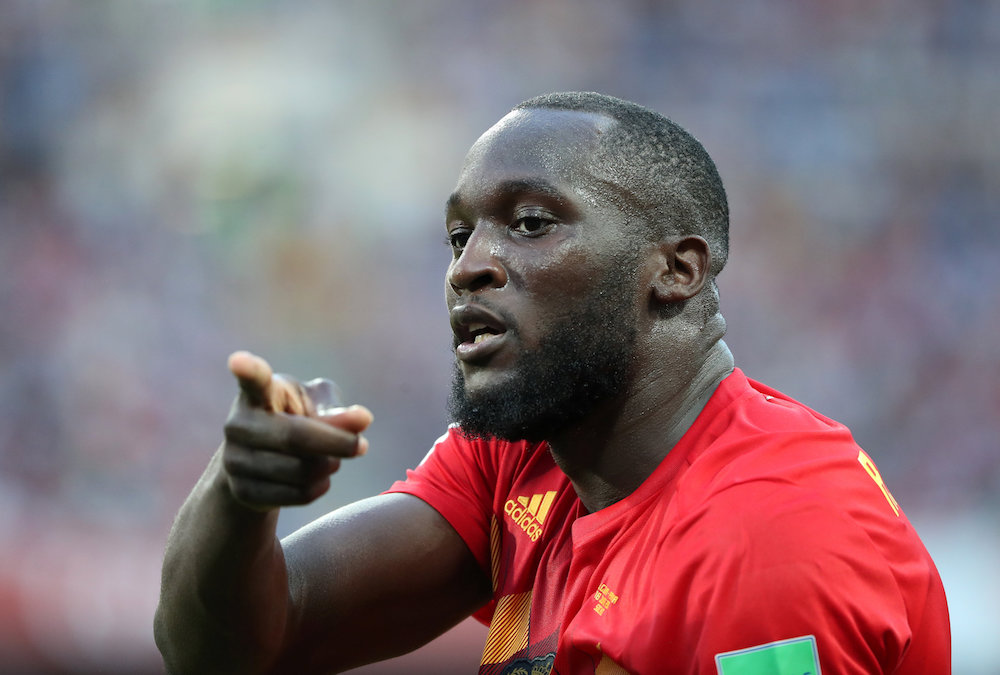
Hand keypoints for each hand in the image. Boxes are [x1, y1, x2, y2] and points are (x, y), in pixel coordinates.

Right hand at [221, 351, 372, 510]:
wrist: (256, 463)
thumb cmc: (292, 422)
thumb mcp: (313, 408)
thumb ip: (336, 413)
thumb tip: (363, 419)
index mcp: (257, 394)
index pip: (253, 381)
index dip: (248, 370)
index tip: (240, 361)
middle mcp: (239, 425)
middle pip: (295, 437)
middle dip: (337, 443)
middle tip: (361, 446)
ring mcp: (235, 460)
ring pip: (302, 471)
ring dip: (330, 466)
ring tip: (332, 459)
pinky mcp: (243, 492)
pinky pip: (300, 494)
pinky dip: (321, 486)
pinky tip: (319, 477)